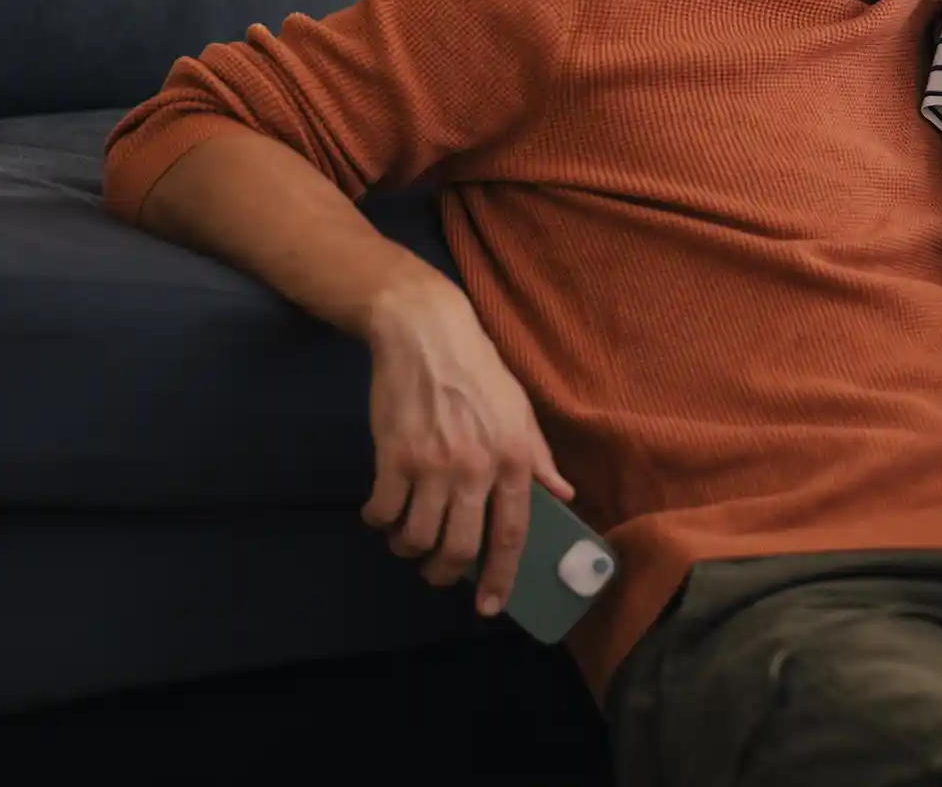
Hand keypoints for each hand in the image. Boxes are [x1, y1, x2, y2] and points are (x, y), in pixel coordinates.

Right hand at [359, 273, 573, 617]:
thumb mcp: (521, 411)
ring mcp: (432, 466)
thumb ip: (539, 457)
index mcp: (513, 459)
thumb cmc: (480, 372)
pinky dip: (379, 522)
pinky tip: (382, 514)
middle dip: (444, 573)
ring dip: (409, 550)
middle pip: (459, 547)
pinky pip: (383, 512)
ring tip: (407, 542)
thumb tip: (562, 494)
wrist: (427, 335)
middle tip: (436, 574)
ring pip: (417, 537)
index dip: (501, 576)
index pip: (511, 534)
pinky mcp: (393, 458)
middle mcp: (475, 469)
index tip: (489, 605)